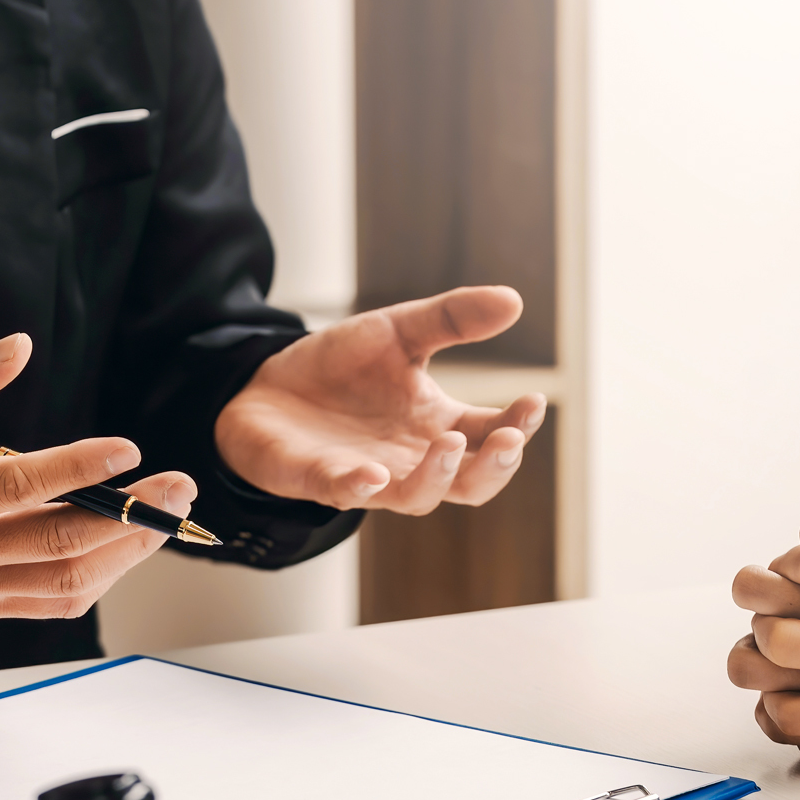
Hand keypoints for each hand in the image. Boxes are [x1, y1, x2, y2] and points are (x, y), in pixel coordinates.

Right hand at [0, 334, 192, 618]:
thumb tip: (20, 346)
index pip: (18, 486)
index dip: (78, 468)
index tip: (129, 448)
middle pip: (58, 542)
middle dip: (129, 515)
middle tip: (178, 484)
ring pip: (65, 581)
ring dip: (127, 551)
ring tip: (165, 514)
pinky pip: (54, 603)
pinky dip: (99, 577)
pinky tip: (126, 545)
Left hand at [214, 286, 548, 511]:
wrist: (265, 386)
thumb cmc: (341, 370)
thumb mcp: (398, 331)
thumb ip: (452, 319)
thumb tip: (514, 301)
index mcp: (438, 424)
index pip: (493, 435)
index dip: (518, 425)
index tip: (533, 399)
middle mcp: (412, 459)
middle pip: (470, 483)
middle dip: (496, 466)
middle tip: (511, 439)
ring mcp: (369, 475)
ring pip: (417, 497)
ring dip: (438, 477)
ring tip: (451, 443)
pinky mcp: (320, 479)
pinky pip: (344, 493)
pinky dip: (359, 486)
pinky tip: (371, 474)